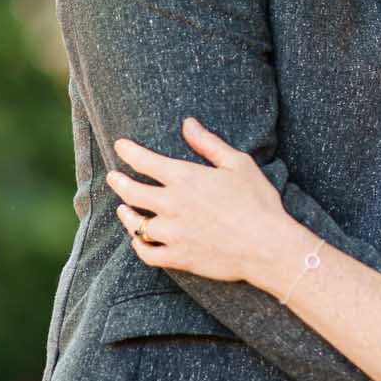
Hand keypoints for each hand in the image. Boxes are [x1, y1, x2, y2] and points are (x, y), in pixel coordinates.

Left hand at [107, 119, 292, 285]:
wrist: (267, 246)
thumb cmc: (258, 201)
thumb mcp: (238, 163)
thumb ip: (208, 144)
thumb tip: (188, 123)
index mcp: (186, 178)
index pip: (145, 161)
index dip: (129, 152)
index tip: (120, 145)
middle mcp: (173, 204)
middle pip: (132, 192)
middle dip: (118, 182)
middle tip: (113, 177)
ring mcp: (173, 233)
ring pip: (136, 224)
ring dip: (126, 215)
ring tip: (122, 209)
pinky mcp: (178, 257)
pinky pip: (147, 253)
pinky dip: (139, 245)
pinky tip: (138, 240)